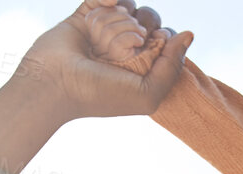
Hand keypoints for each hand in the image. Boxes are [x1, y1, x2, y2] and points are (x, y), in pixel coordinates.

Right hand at [17, 0, 190, 119]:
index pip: (167, 37)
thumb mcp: (147, 95)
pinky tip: (100, 11)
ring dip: (116, 20)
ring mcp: (107, 29)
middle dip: (135, 30)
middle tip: (115, 53)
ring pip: (128, 6)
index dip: (161, 39)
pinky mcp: (86, 14)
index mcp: (143, 65)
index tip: (142, 52)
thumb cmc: (99, 95)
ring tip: (98, 42)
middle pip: (150, 18)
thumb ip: (172, 67)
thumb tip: (188, 34)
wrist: (53, 83)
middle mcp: (127, 46)